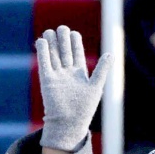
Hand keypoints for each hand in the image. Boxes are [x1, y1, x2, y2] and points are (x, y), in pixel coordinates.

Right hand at [36, 25, 111, 152]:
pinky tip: (42, 41)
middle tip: (63, 29)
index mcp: (80, 74)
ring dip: (52, 42)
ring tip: (51, 31)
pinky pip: (44, 62)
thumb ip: (102, 70)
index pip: (77, 53)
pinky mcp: (46, 80)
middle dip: (63, 39)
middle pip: (64, 50)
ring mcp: (57, 76)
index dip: (75, 42)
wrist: (68, 124)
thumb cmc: (84, 109)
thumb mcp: (96, 87)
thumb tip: (111, 54)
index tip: (75, 34)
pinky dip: (43, 51)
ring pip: (53, 54)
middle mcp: (68, 73)